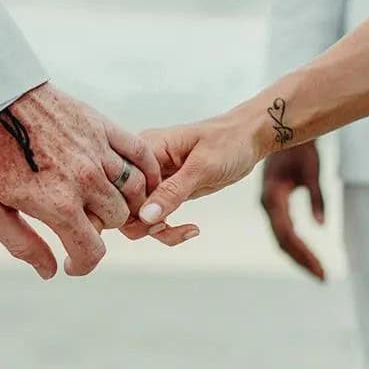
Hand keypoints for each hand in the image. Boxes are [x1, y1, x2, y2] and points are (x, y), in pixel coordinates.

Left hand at [0, 83, 161, 278]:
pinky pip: (140, 152)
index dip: (82, 264)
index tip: (71, 263)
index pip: (91, 250)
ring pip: (135, 188)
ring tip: (106, 204)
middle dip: (99, 228)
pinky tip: (140, 180)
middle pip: (117, 218)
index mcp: (59, 204)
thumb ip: (22, 244)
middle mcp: (86, 179)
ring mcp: (97, 150)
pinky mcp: (101, 125)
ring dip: (125, 201)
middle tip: (78, 223)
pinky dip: (147, 171)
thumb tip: (50, 271)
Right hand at [129, 110, 261, 230]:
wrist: (248, 138)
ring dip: (157, 230)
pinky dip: (168, 229)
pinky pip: (155, 217)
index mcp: (146, 148)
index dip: (131, 205)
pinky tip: (191, 229)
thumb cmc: (228, 142)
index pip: (120, 182)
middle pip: (124, 202)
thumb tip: (145, 216)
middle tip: (168, 227)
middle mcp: (144, 164)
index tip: (157, 217)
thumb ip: (173, 191)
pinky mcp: (165, 191)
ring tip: (186, 230)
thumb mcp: (202, 167)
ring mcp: (154, 178)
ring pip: (138, 215)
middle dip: (143, 223)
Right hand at [260, 142, 325, 281]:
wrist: (282, 128)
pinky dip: (294, 243)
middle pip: (283, 241)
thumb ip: (318, 197)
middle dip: (302, 260)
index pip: (288, 234)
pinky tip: (306, 253)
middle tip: (322, 278)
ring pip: (281, 237)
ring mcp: (269, 203)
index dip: (304, 254)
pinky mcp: (274, 202)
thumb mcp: (313, 170)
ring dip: (298, 255)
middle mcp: (268, 203)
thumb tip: (321, 224)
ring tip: (317, 270)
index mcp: (273, 197)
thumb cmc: (299, 147)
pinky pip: (282, 228)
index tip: (320, 270)